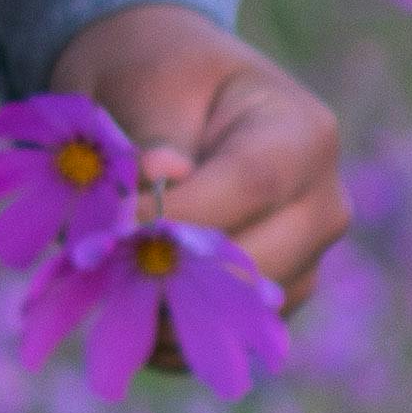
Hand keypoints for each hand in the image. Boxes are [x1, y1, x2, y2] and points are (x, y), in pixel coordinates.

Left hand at [46, 0, 347, 307]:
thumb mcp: (143, 81)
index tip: (108, 230)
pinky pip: (228, 338)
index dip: (180, 218)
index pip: (253, 186)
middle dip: (167, 274)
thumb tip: (158, 184)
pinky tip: (118, 310)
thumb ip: (149, 134)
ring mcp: (305, 256)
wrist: (166, 91)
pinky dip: (169, 336)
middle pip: (256, 262)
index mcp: (302, 132)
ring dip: (163, 311)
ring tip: (96, 283)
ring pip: (241, 313)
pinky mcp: (273, 298)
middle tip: (89, 269)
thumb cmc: (154, 74)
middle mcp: (322, 201)